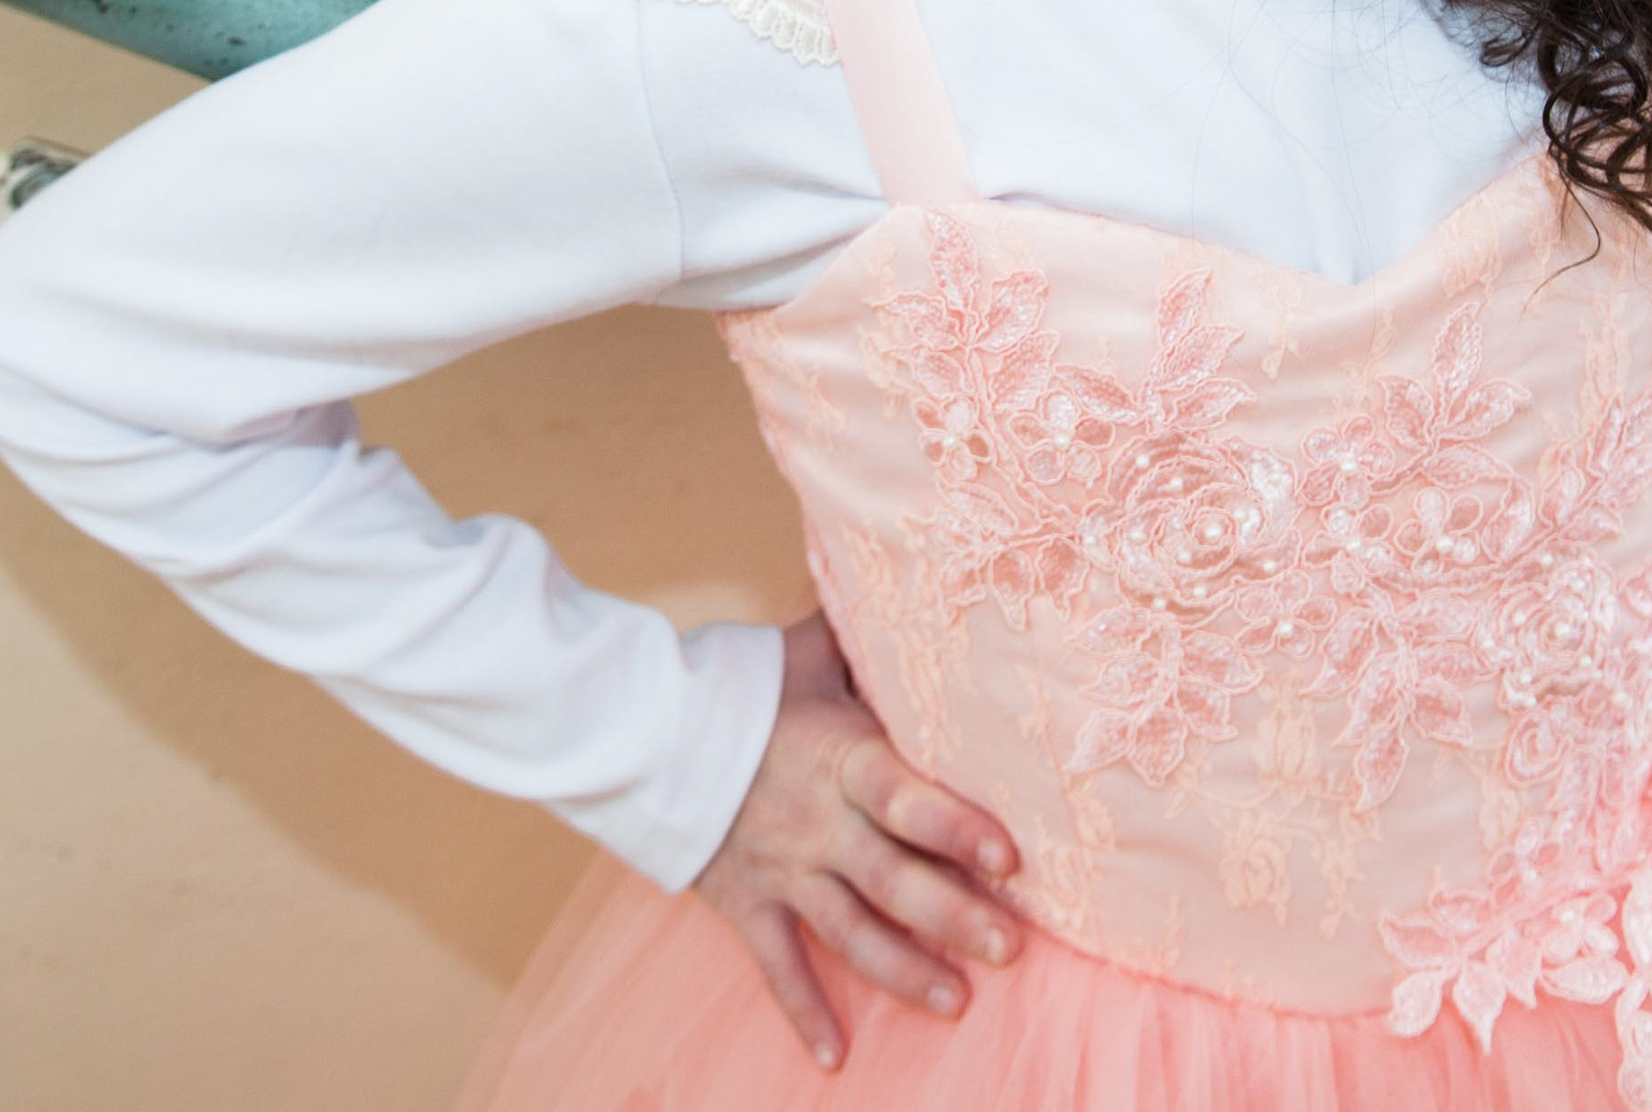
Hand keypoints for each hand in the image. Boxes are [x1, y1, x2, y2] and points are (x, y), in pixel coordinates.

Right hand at [691, 612, 1027, 1071]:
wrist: (640, 729)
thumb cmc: (737, 684)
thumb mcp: (808, 652)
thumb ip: (869, 640)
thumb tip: (930, 595)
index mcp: (841, 759)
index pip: (908, 798)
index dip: (957, 829)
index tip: (1009, 858)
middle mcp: (818, 824)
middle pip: (895, 881)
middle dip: (955, 918)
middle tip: (1012, 948)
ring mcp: (783, 870)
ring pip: (851, 932)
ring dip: (905, 971)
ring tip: (958, 1002)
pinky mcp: (747, 902)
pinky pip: (778, 966)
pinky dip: (804, 1013)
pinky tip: (836, 1057)